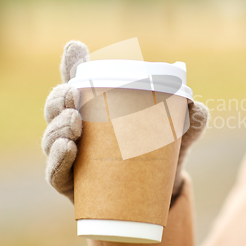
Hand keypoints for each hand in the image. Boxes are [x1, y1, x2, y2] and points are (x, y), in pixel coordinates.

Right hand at [41, 41, 208, 204]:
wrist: (158, 196)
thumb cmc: (161, 155)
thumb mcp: (178, 136)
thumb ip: (191, 120)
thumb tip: (194, 105)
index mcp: (100, 111)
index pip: (80, 84)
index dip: (72, 65)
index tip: (76, 49)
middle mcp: (80, 130)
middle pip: (57, 107)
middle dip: (59, 97)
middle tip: (73, 96)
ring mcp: (73, 156)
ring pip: (52, 137)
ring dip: (57, 127)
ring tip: (73, 123)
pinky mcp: (73, 184)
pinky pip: (56, 172)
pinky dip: (57, 159)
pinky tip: (67, 148)